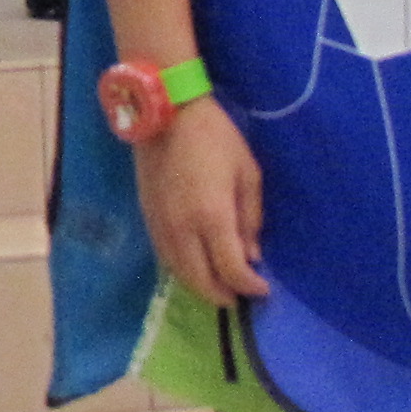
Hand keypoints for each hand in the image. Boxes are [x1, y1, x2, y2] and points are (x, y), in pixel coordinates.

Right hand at [138, 97, 268, 304]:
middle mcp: (183, 229)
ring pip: (178, 272)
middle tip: (240, 296)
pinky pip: (164, 256)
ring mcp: (161, 225)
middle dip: (222, 295)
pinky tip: (195, 265)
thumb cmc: (215, 138)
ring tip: (219, 286)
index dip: (249, 286)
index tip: (262, 289)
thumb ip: (251, 218)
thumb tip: (252, 254)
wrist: (166, 114)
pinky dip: (182, 269)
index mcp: (213, 216)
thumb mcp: (248, 172)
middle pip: (201, 280)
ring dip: (200, 286)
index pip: (231, 269)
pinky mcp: (147, 217)